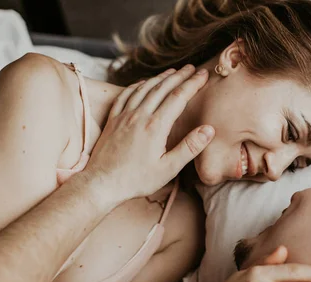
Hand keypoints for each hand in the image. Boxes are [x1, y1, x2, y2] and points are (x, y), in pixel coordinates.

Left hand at [86, 65, 213, 203]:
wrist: (101, 184)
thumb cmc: (137, 180)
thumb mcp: (168, 169)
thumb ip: (189, 147)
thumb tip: (209, 129)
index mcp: (155, 127)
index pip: (178, 97)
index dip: (192, 84)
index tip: (204, 74)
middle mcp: (139, 116)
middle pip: (162, 88)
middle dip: (179, 76)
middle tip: (192, 67)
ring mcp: (124, 116)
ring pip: (144, 88)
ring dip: (160, 78)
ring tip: (173, 72)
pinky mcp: (113, 120)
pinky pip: (126, 95)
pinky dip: (137, 85)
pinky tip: (143, 83)